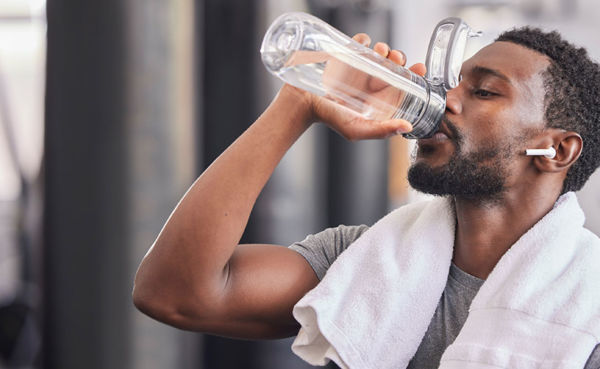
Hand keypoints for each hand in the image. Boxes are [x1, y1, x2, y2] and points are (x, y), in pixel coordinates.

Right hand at [307, 33, 425, 139]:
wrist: (303, 103)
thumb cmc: (329, 119)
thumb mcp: (357, 130)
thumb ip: (381, 131)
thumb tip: (407, 126)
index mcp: (379, 99)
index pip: (403, 85)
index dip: (414, 75)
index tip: (418, 69)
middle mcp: (371, 82)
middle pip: (394, 65)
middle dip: (399, 58)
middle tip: (395, 59)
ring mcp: (359, 68)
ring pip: (380, 52)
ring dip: (385, 47)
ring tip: (380, 51)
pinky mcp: (346, 56)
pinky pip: (360, 42)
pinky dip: (365, 39)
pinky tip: (365, 44)